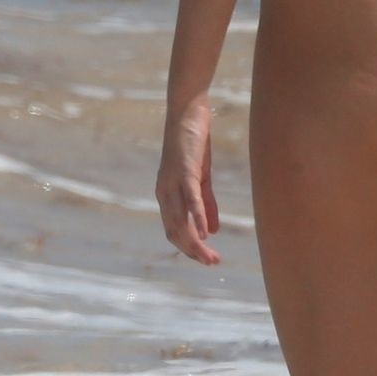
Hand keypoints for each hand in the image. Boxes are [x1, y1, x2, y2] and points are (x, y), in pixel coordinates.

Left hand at [155, 96, 220, 265]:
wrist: (187, 112)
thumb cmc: (193, 143)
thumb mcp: (202, 177)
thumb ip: (206, 204)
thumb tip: (211, 231)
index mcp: (167, 195)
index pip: (174, 230)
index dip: (188, 247)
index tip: (206, 259)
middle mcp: (165, 193)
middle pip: (175, 232)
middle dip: (193, 251)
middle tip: (212, 264)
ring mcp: (173, 183)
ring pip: (181, 221)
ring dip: (196, 242)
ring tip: (210, 256)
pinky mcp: (185, 171)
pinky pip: (191, 199)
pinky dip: (197, 217)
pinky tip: (205, 233)